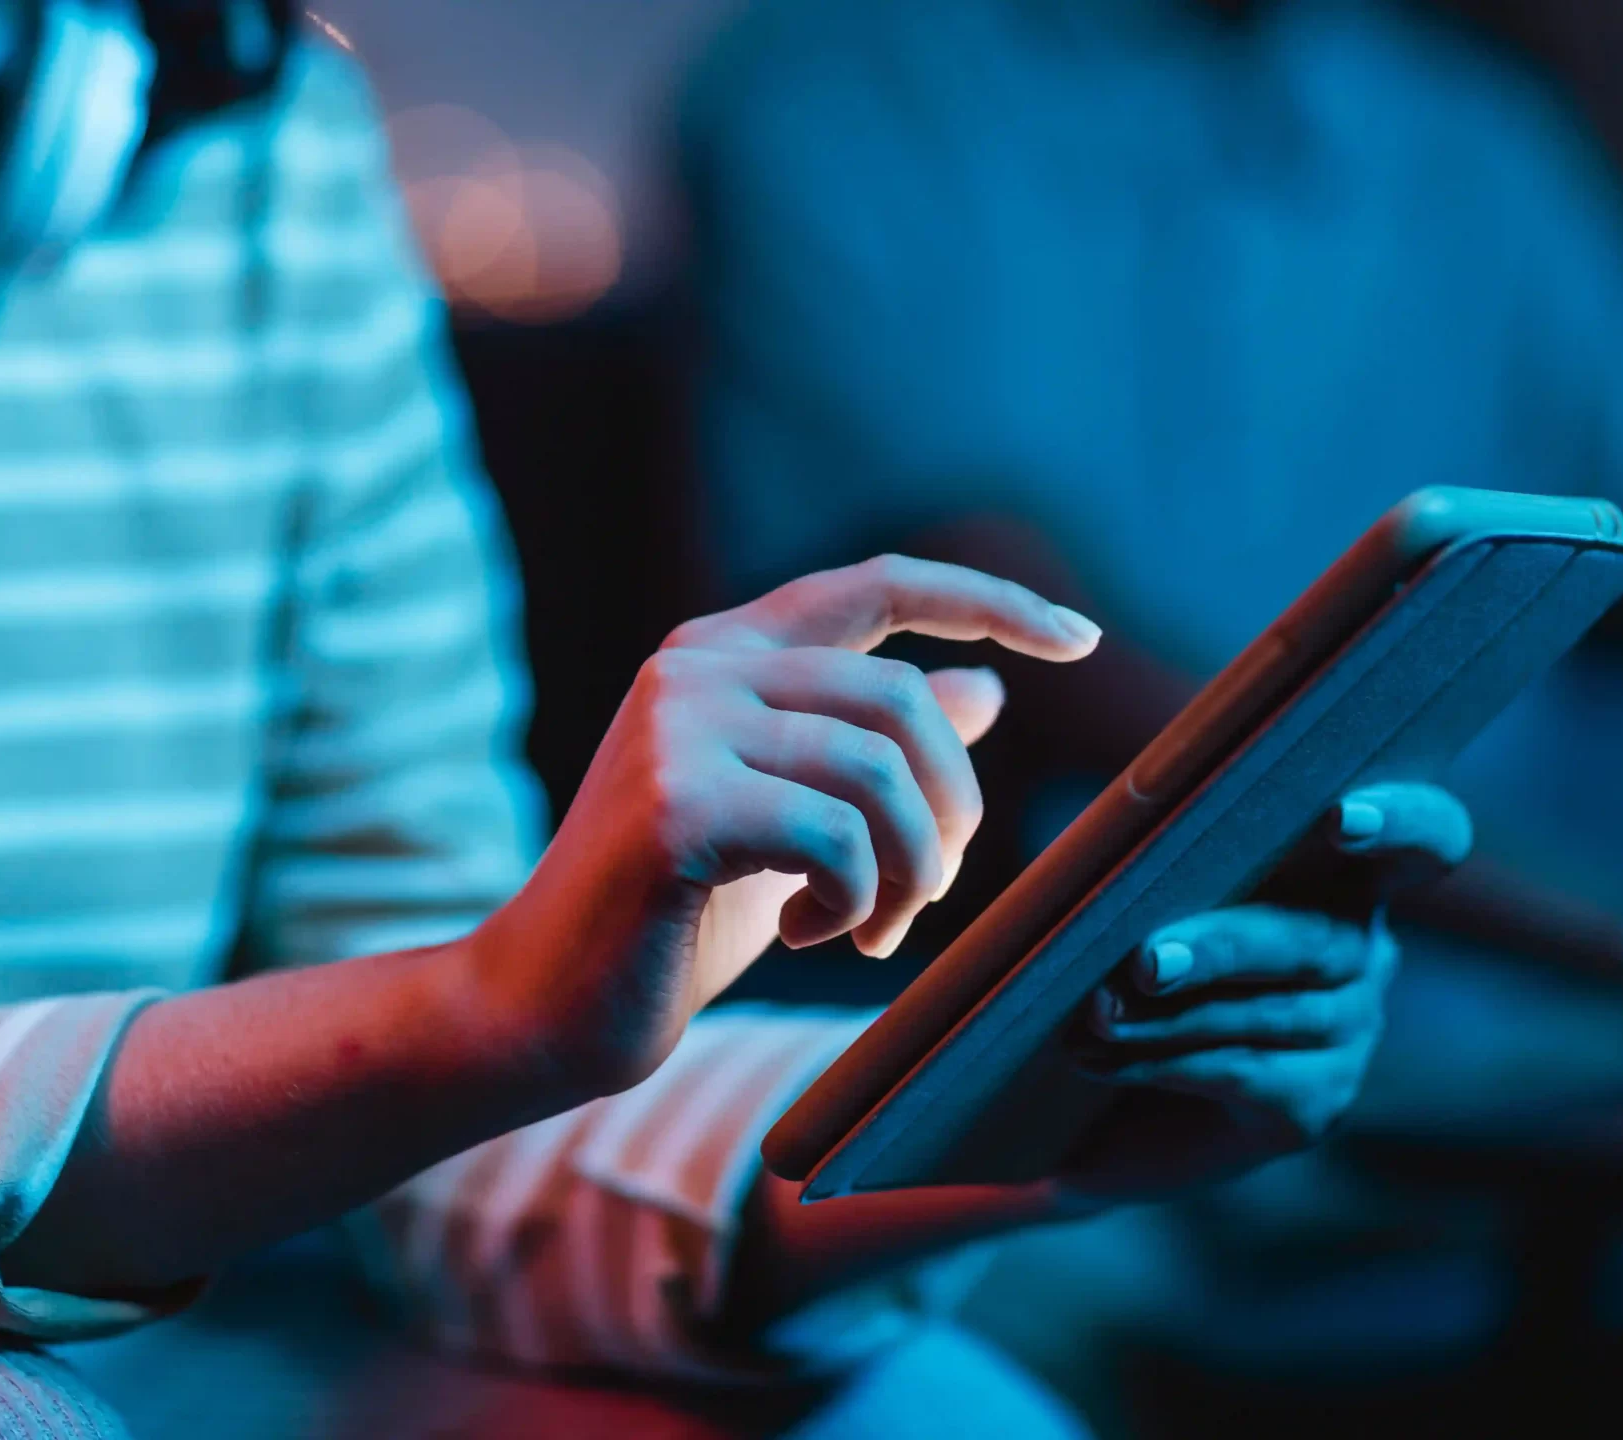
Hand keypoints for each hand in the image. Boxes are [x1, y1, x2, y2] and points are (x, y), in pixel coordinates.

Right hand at [471, 556, 1100, 1095]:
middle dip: (952, 808)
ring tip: (872, 930)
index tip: (1079, 640)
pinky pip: (837, 837)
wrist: (543, 1007)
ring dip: (911, 871)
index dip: (990, 604)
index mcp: (723, 653)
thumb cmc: (669, 918)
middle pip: (903, 697)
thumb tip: (985, 690)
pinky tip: (805, 933)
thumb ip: (870, 751)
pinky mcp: (675, 809)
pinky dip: (854, 899)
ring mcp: (678, 730)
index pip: (880, 584)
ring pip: (881, 770)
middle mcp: (696, 667)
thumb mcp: (793, 822)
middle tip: (929, 895)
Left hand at [1057, 781, 1472, 1203]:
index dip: (1404, 822)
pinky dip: (1164, 1062)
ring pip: (1273, 1015)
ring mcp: (1351, 1033)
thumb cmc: (1123, 961)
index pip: (1427, 839)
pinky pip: (1245, 1073)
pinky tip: (1101, 1060)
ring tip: (1095, 1016)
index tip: (1342, 819)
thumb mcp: (1143, 896)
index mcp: (1340, 871)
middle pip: (1323, 940)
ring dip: (1172, 1017)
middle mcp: (1363, 951)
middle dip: (1226, 946)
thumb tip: (1117, 841)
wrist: (1095, 1102)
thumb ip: (1160, 858)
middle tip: (1147, 960)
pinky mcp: (1317, 1104)